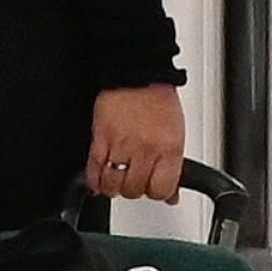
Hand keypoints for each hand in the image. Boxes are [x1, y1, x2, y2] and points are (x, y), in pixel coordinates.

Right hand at [85, 84, 184, 205]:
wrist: (138, 76)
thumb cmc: (159, 102)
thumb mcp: (177, 136)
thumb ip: (174, 167)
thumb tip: (171, 194)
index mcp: (169, 150)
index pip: (162, 189)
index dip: (156, 194)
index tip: (152, 189)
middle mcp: (146, 150)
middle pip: (136, 189)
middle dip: (134, 190)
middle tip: (133, 183)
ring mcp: (122, 145)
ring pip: (114, 184)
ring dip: (114, 188)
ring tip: (115, 182)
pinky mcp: (101, 138)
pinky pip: (95, 169)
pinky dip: (94, 180)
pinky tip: (97, 181)